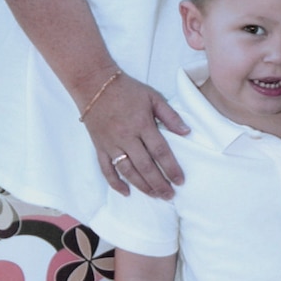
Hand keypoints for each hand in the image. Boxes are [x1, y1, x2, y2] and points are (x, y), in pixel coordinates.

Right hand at [85, 73, 189, 197]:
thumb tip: (186, 132)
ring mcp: (111, 144)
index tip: (180, 181)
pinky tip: (126, 192)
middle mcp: (126, 137)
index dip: (171, 168)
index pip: (160, 151)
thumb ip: (170, 115)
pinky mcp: (99, 147)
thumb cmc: (127, 89)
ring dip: (142, 186)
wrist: (94, 84)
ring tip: (155, 195)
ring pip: (128, 171)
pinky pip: (106, 169)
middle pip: (145, 166)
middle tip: (170, 195)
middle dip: (159, 183)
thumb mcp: (153, 96)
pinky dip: (115, 183)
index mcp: (142, 124)